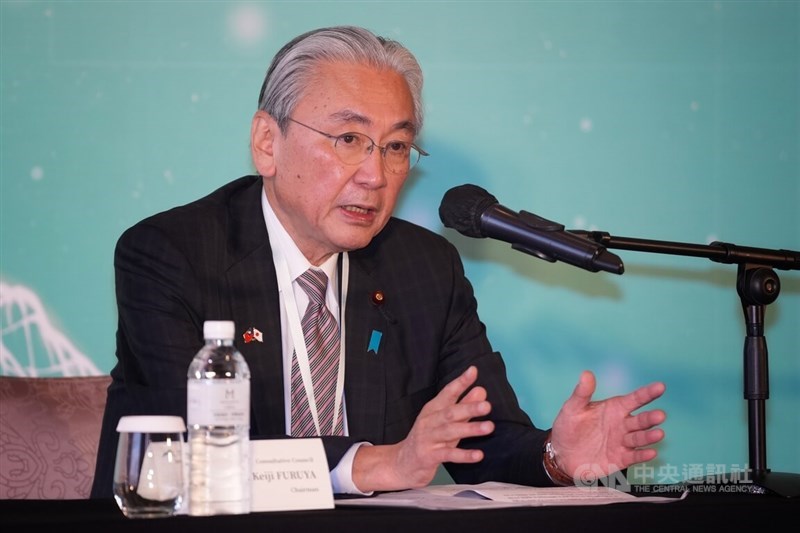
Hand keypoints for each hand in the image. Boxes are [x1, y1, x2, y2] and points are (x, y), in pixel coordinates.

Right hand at [351, 365, 493, 491]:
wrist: (402, 463)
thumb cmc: (428, 440)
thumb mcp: (446, 422)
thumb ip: (464, 408)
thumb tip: (482, 391)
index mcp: (433, 409)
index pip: (448, 393)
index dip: (460, 382)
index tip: (473, 371)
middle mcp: (429, 421)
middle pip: (450, 412)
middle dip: (469, 408)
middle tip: (487, 405)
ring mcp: (427, 439)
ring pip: (449, 432)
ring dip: (470, 429)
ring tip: (489, 427)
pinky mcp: (428, 457)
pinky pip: (448, 455)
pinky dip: (463, 455)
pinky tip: (478, 455)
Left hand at [550, 370, 665, 482]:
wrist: (562, 453)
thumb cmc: (569, 426)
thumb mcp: (572, 408)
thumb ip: (582, 392)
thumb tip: (586, 373)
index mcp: (615, 408)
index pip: (634, 399)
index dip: (647, 393)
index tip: (660, 387)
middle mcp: (622, 424)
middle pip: (640, 420)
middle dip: (650, 418)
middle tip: (660, 415)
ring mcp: (622, 442)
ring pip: (639, 438)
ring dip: (649, 436)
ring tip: (659, 433)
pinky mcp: (620, 459)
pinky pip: (633, 456)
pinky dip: (642, 455)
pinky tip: (651, 453)